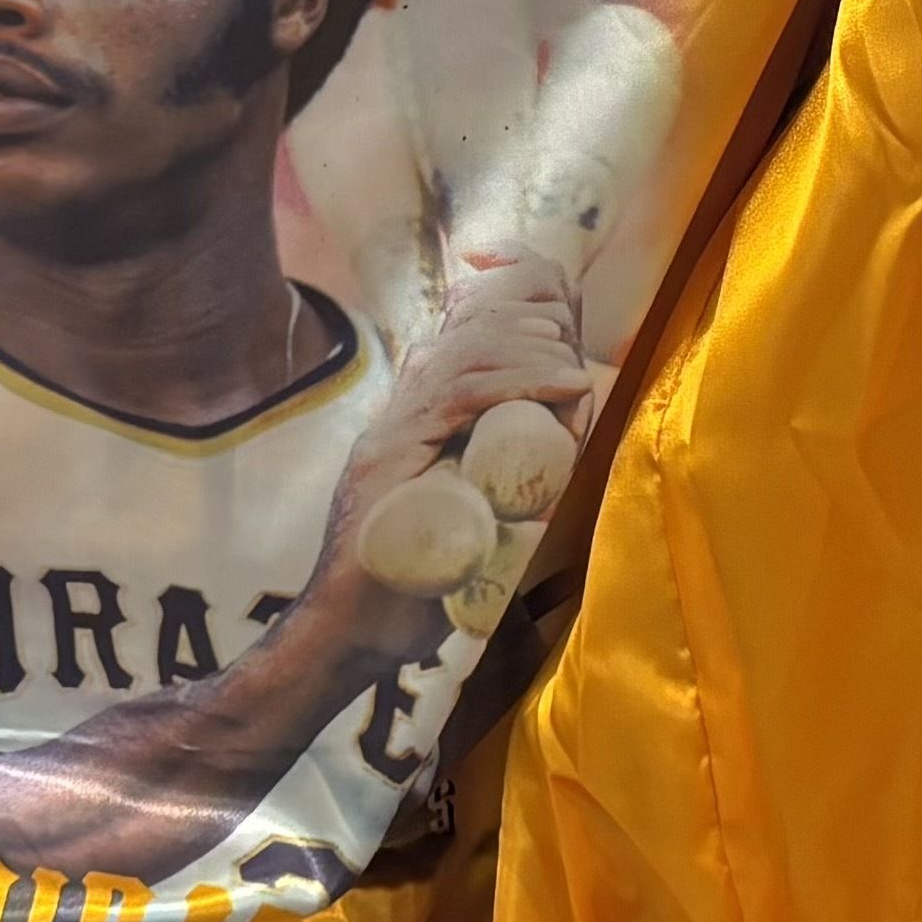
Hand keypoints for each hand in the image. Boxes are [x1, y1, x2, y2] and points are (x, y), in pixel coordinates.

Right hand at [307, 260, 590, 661]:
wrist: (347, 635)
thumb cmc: (410, 594)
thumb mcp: (472, 519)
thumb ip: (499, 478)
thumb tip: (560, 455)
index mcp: (415, 414)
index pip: (463, 325)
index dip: (510, 286)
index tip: (555, 295)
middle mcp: (401, 409)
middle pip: (471, 323)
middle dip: (536, 321)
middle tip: (573, 365)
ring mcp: (393, 430)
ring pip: (471, 352)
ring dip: (536, 353)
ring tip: (574, 376)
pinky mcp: (392, 456)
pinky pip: (464, 394)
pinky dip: (521, 382)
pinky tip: (565, 384)